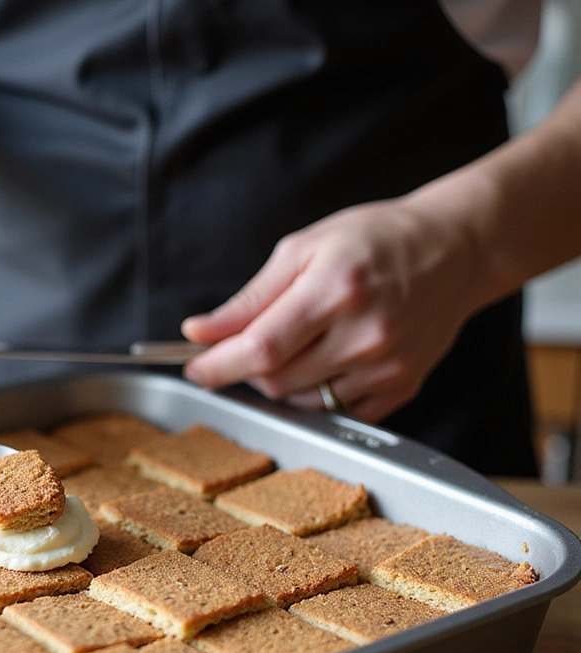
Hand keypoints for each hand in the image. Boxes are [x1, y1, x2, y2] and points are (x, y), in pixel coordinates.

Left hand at [181, 197, 484, 420]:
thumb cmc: (375, 241)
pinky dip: (314, 395)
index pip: (261, 348)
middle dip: (247, 370)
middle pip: (277, 381)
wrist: (456, 250)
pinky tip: (323, 361)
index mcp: (336, 289)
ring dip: (280, 383)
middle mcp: (366, 333)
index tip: (195, 369)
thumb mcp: (305, 249)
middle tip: (248, 346)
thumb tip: (200, 332)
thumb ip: (249, 299)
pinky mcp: (402, 387)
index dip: (219, 365)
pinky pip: (336, 411)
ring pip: (303, 402)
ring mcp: (388, 366)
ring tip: (295, 345)